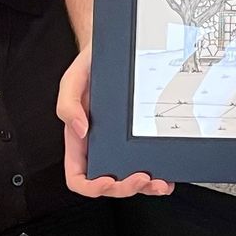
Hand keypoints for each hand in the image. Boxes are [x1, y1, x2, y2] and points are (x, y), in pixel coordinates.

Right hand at [56, 45, 172, 198]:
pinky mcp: (140, 137)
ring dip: (146, 187)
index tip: (107, 181)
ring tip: (160, 182)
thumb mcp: (73, 79)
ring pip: (131, 178)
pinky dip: (159, 174)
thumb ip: (68, 104)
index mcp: (80, 140)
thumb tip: (80, 130)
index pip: (78, 176)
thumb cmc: (91, 65)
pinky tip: (167, 174)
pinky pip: (148, 162)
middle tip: (142, 178)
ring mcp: (121, 144)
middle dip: (126, 187)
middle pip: (109, 183)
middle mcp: (100, 146)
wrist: (116, 48)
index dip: (91, 186)